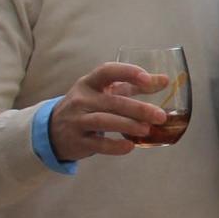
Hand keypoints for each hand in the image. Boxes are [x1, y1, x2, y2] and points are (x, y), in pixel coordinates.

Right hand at [48, 61, 171, 160]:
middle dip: (138, 109)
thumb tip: (165, 80)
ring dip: (127, 125)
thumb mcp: (106, 91)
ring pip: (103, 120)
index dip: (127, 73)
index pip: (107, 71)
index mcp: (90, 82)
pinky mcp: (77, 140)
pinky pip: (97, 143)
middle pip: (112, 101)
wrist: (53, 129)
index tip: (147, 80)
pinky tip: (130, 146)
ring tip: (147, 129)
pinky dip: (114, 146)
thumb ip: (134, 85)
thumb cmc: (88, 106)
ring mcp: (77, 120)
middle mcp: (82, 99)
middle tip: (160, 116)